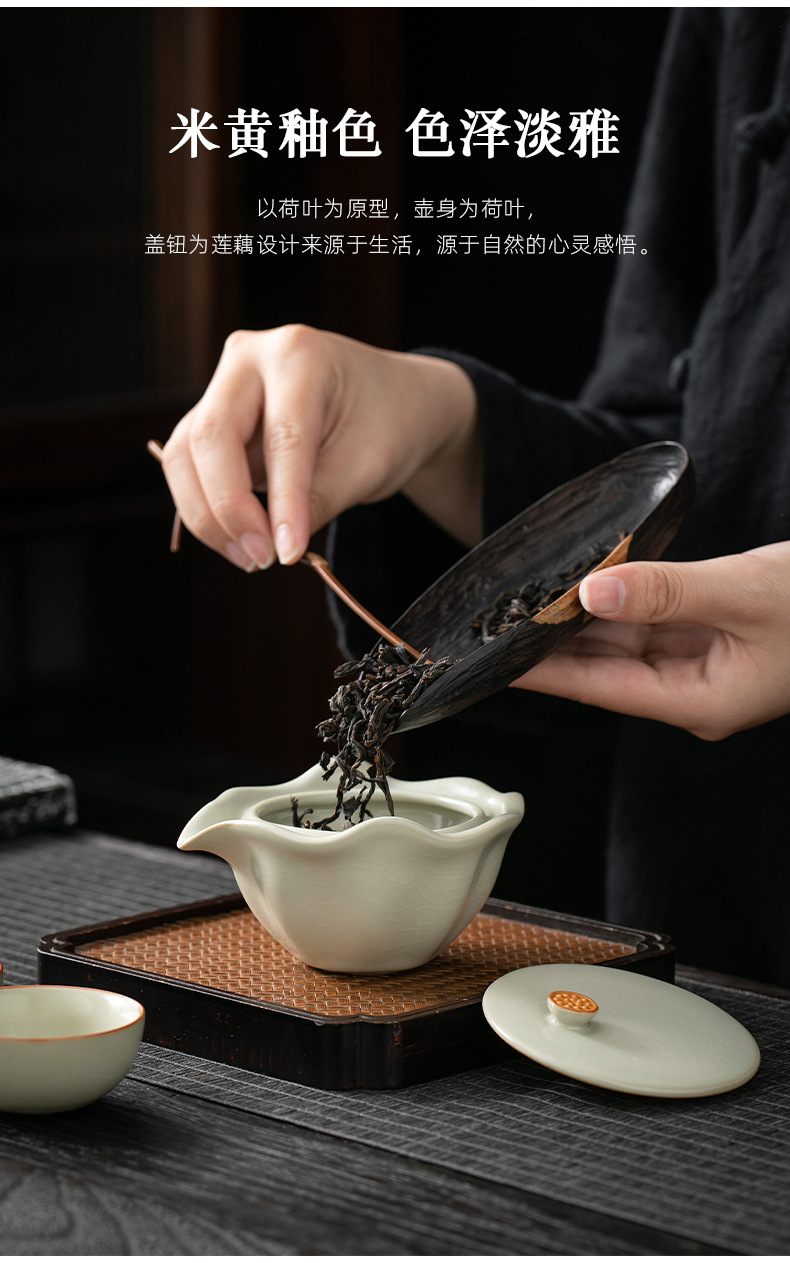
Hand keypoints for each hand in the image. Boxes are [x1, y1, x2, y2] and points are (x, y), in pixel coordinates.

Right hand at [159, 325, 480, 569]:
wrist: (390, 399)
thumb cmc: (386, 422)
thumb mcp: (368, 465)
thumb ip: (318, 501)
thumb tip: (275, 547)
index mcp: (300, 356)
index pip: (282, 438)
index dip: (282, 502)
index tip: (287, 553)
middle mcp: (250, 359)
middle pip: (210, 437)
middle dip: (228, 508)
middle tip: (261, 559)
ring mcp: (224, 385)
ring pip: (185, 454)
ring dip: (208, 515)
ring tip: (251, 557)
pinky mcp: (212, 415)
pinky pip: (189, 465)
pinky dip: (207, 508)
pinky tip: (240, 538)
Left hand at [513, 542, 789, 739]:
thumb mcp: (741, 593)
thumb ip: (666, 593)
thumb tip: (593, 592)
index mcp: (698, 703)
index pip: (600, 689)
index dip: (545, 673)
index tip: (496, 663)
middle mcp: (690, 692)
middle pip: (603, 669)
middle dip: (552, 644)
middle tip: (498, 623)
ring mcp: (697, 665)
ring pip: (622, 643)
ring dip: (580, 621)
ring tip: (528, 601)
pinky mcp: (704, 637)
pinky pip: (646, 623)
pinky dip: (614, 604)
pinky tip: (584, 586)